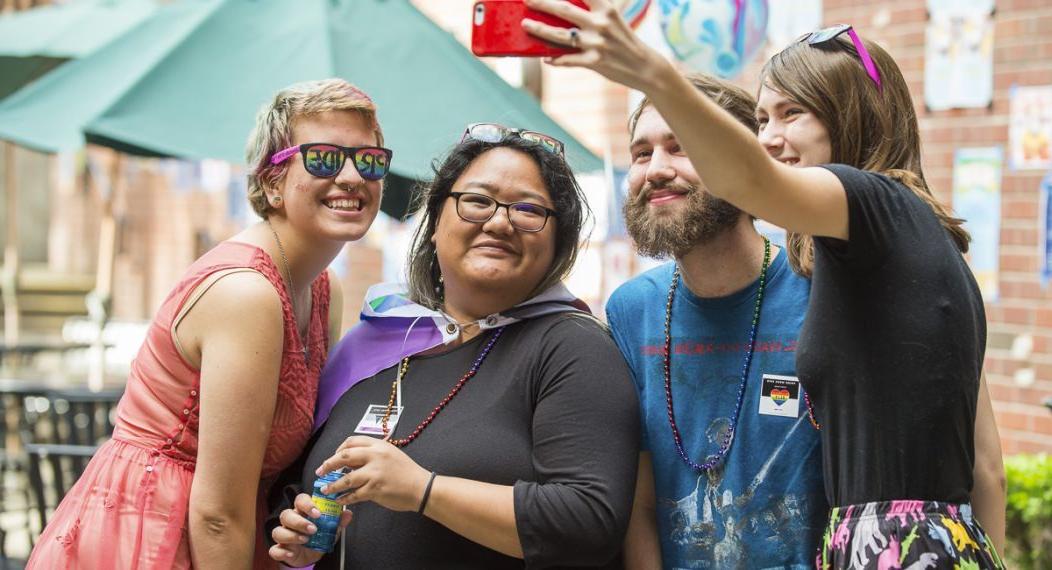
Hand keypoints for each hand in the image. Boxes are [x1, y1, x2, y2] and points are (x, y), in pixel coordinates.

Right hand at [268, 493, 351, 565]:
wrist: (312, 556)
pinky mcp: (280, 549)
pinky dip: (282, 552)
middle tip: (313, 529)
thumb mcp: (331, 529)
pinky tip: (292, 553)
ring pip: (277, 531)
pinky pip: (274, 549)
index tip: (318, 513)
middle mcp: (290, 522)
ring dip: (291, 535)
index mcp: (302, 512)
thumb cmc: (319, 537)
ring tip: (306, 540)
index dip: (307, 504)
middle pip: (286, 514)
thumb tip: (348, 513)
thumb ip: (338, 521)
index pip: (300, 500)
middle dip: (299, 521)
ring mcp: (284, 535)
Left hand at [315, 436, 431, 512]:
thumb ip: (371, 454)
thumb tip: (350, 462)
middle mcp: (375, 456)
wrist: (421, 487)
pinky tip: (339, 500)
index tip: (332, 457)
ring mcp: (374, 473)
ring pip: (346, 478)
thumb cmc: (407, 471)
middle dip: (328, 464)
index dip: (338, 449)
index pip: (351, 441)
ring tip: (326, 489)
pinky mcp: (375, 489)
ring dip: (333, 485)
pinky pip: (354, 494)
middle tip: (321, 471)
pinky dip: (344, 498)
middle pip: (344, 456)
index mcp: (378, 445)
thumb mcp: (390, 454)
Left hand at [521, 0, 674, 90]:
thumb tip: (564, 10)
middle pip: (564, 9)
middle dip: (542, 2)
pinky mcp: (594, 62)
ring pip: (561, 36)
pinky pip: (568, 60)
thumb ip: (593, 11)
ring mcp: (596, 44)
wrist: (645, 67)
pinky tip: (545, 58)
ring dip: (540, 29)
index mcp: (606, 8)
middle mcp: (600, 23)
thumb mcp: (613, 18)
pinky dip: (555, 60)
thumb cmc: (624, 40)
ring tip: (526, 24)